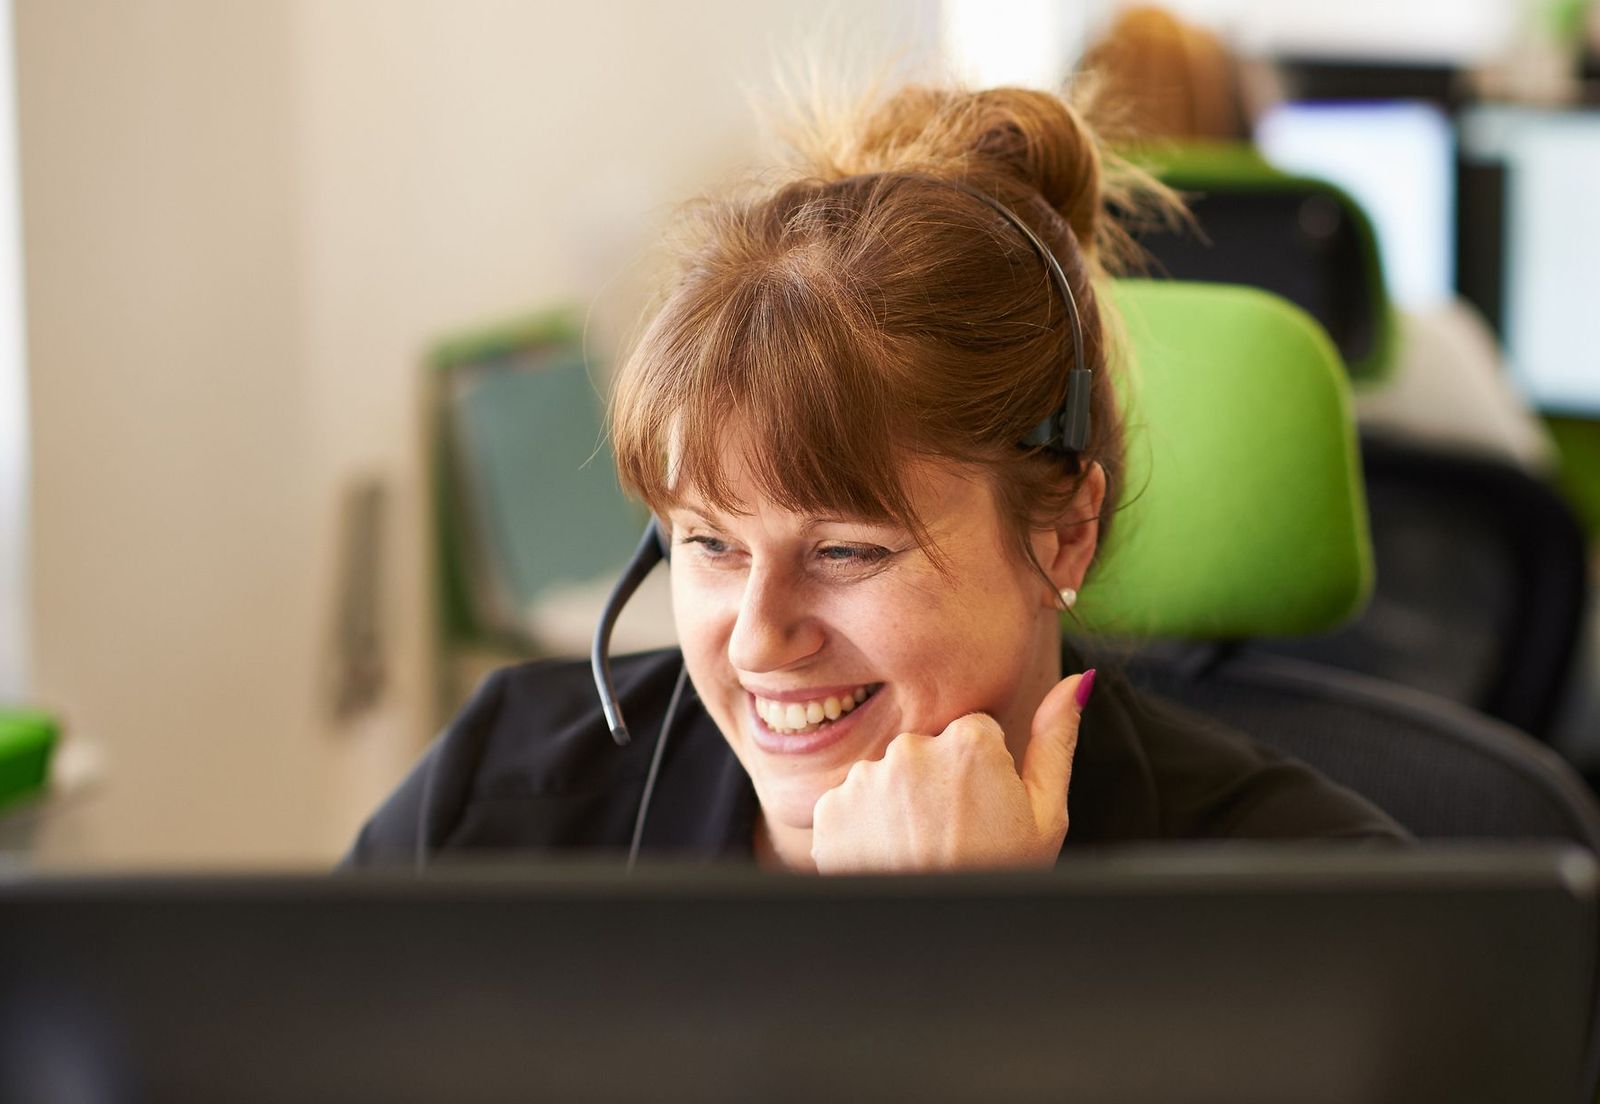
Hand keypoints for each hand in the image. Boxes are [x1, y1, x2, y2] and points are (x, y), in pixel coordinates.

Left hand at [809, 670, 1093, 872]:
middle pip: (928, 749)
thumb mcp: (1046, 816)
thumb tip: (1078, 680)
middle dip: (937, 785)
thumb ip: (1055, 739)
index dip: (981, 774)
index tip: (982, 811)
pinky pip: (850, 804)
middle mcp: (912, 747)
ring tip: (918, 851)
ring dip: (898, 805)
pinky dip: (863, 828)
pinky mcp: (829, 808)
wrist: (937, 943)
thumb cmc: (1000, 879)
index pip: (973, 733)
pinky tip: (887, 858)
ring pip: (887, 776)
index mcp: (971, 740)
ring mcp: (866, 778)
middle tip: (951, 837)